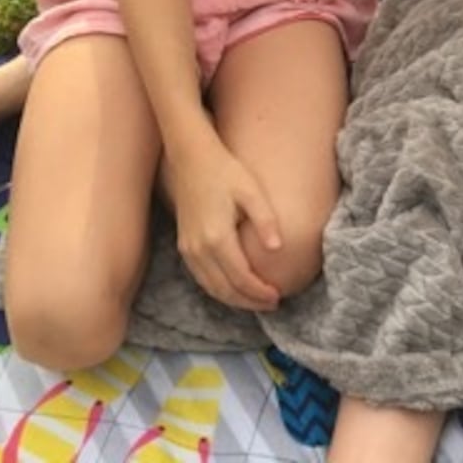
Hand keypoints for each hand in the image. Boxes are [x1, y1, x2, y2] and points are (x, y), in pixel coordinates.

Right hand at [166, 139, 283, 311]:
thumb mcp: (251, 191)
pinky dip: (219, 289)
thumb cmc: (225, 171)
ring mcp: (188, 249)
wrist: (191, 159)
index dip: (259, 292)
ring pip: (211, 288)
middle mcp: (199, 249)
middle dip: (249, 302)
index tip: (278, 297)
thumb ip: (265, 220)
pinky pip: (201, 278)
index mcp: (217, 237)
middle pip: (225, 290)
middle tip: (272, 304)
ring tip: (256, 301)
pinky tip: (234, 287)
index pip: (241, 278)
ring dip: (233, 300)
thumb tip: (278, 249)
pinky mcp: (184, 245)